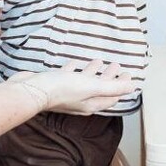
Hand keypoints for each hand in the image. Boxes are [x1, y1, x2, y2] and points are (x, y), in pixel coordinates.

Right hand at [7, 60, 136, 114]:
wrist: (32, 90)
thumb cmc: (62, 89)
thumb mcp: (91, 86)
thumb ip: (112, 87)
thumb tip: (133, 87)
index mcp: (91, 104)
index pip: (111, 97)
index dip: (121, 86)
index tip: (127, 74)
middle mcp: (80, 101)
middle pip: (99, 89)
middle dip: (109, 78)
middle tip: (116, 65)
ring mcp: (67, 94)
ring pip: (84, 83)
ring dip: (93, 73)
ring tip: (98, 61)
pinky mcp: (56, 85)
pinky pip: (69, 76)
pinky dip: (74, 69)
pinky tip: (75, 62)